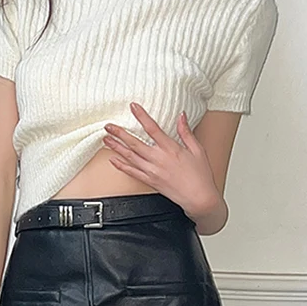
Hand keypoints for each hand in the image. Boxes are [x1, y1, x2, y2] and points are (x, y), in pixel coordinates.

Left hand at [102, 102, 222, 222]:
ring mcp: (153, 171)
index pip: (152, 128)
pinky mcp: (151, 182)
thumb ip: (186, 132)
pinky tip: (113, 160)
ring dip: (116, 147)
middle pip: (135, 143)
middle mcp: (159, 159)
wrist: (199, 198)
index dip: (141, 116)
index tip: (133, 107)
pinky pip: (132, 173)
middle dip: (120, 133)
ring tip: (106, 139)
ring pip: (130, 157)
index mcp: (171, 148)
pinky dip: (121, 166)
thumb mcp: (197, 150)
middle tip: (108, 126)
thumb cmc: (200, 175)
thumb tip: (181, 116)